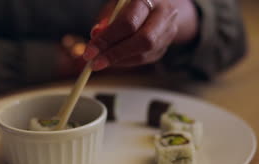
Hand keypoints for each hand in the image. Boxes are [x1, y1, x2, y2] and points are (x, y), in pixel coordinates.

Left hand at [83, 0, 198, 70]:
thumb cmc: (135, 1)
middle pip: (142, 41)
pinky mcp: (165, 46)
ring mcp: (169, 32)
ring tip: (101, 61)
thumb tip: (96, 37)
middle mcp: (164, 15)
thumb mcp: (120, 2)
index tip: (90, 51)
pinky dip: (126, 61)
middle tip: (95, 63)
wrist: (165, 2)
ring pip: (144, 54)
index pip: (128, 23)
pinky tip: (114, 60)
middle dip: (115, 54)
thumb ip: (108, 18)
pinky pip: (144, 59)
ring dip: (119, 61)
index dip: (108, 39)